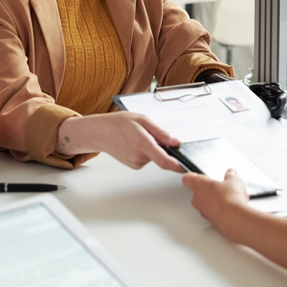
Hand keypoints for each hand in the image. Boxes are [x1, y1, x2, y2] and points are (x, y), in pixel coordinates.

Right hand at [57, 112, 185, 171]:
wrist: (100, 132)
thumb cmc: (119, 123)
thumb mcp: (142, 119)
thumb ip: (161, 132)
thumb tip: (176, 143)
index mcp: (141, 142)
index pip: (163, 160)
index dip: (177, 165)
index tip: (186, 167)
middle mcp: (138, 156)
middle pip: (161, 156)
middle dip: (162, 146)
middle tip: (149, 133)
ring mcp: (135, 163)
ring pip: (154, 157)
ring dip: (153, 148)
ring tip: (138, 136)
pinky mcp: (134, 166)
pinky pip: (148, 159)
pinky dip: (146, 151)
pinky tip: (135, 143)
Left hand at [182, 170, 247, 230]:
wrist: (235, 218)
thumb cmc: (230, 198)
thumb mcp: (234, 180)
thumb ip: (230, 175)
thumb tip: (231, 173)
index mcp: (199, 185)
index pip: (187, 179)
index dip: (191, 176)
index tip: (196, 175)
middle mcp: (197, 199)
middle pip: (196, 192)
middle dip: (206, 189)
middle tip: (217, 187)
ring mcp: (203, 211)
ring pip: (204, 204)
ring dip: (212, 201)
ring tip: (226, 198)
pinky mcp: (210, 221)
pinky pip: (211, 213)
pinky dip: (218, 211)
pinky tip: (229, 208)